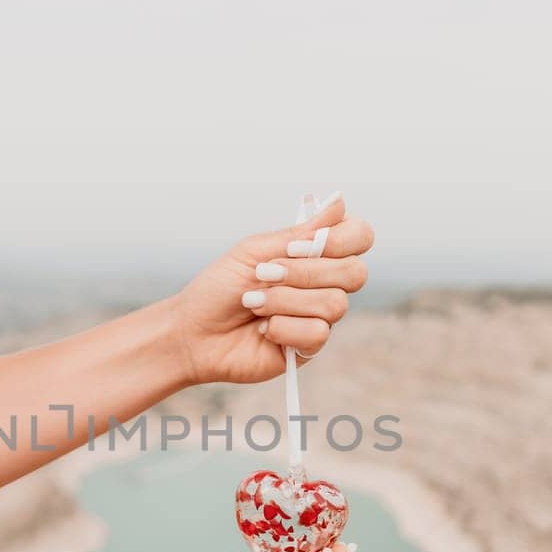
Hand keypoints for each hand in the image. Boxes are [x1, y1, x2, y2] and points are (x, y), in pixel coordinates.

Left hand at [169, 195, 373, 384]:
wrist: (192, 332)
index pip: (359, 237)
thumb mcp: (256, 251)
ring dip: (284, 300)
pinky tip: (263, 330)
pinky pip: (318, 333)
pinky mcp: (309, 348)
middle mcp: (324, 285)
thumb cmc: (219, 289)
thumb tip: (340, 203)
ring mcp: (319, 317)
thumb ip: (301, 232)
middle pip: (354, 273)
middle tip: (264, 274)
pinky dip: (282, 328)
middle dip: (304, 273)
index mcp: (314, 255)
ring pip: (334, 304)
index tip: (296, 246)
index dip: (341, 239)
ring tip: (253, 303)